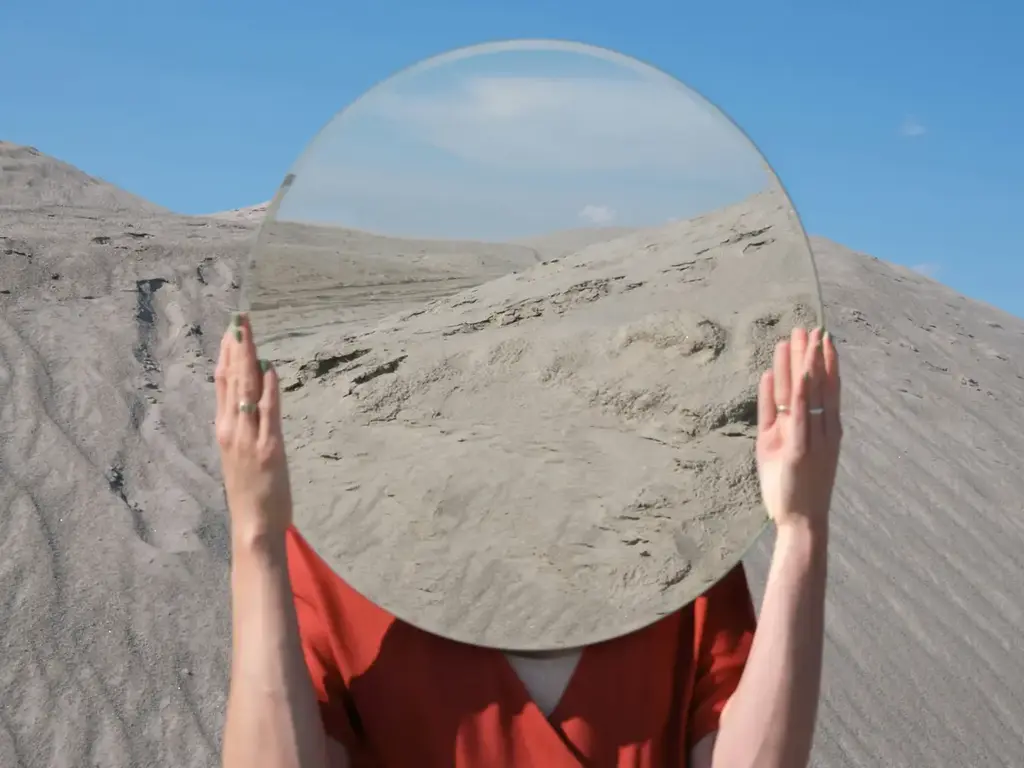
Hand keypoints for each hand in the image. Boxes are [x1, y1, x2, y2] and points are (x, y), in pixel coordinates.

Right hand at [215, 312, 292, 541]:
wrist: (253, 526)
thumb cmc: (250, 492)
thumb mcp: (240, 454)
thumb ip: (243, 427)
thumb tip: (250, 399)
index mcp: (224, 430)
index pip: (222, 384)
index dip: (226, 355)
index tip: (231, 331)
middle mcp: (232, 430)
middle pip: (232, 380)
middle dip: (236, 347)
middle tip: (239, 318)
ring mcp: (248, 438)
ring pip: (246, 391)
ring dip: (248, 359)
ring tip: (248, 332)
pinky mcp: (268, 449)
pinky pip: (268, 413)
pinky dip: (269, 390)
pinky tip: (270, 369)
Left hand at [756, 327, 841, 530]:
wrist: (804, 522)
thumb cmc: (794, 485)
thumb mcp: (784, 445)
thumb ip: (777, 415)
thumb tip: (772, 383)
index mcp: (826, 430)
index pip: (828, 388)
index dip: (825, 362)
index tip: (822, 337)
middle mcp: (824, 430)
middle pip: (819, 385)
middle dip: (813, 355)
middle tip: (808, 328)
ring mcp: (812, 439)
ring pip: (808, 394)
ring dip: (802, 365)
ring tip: (796, 339)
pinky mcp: (796, 450)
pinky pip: (797, 416)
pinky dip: (795, 394)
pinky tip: (792, 373)